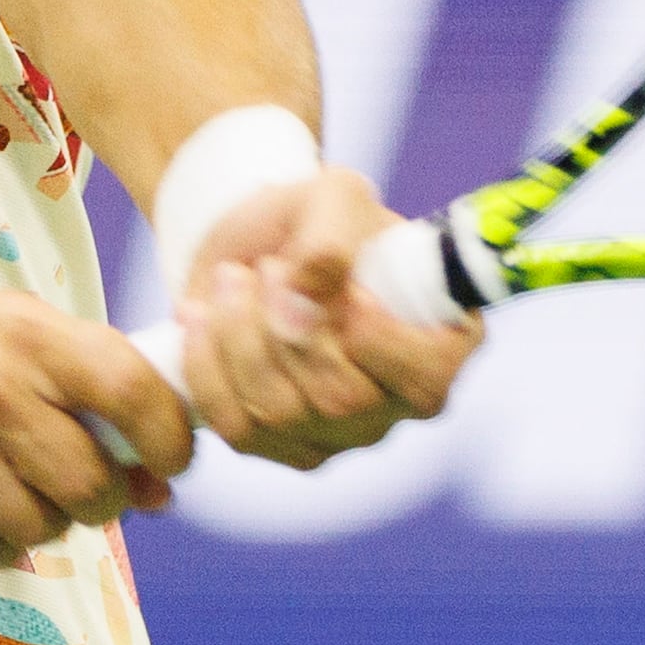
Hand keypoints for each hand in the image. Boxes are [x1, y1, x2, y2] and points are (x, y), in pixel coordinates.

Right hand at [0, 281, 194, 565]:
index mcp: (31, 333)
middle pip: (92, 485)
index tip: (171, 462)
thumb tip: (159, 485)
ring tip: (20, 489)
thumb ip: (89, 393)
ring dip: (46, 523)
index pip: (134, 392)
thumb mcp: (12, 333)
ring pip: (42, 526)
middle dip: (103, 500)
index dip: (171, 439)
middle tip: (82, 485)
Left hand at [174, 165, 482, 468]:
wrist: (256, 240)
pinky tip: (201, 317)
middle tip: (266, 267)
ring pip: (281, 415)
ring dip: (240, 338)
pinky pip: (236, 428)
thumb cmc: (314, 218)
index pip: (426, 377)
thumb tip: (303, 299)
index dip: (379, 342)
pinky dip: (206, 367)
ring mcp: (342, 433)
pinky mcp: (281, 445)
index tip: (346, 291)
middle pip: (342, 400)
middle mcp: (399, 403)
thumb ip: (330, 243)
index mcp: (442, 344)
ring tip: (231, 279)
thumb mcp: (334, 199)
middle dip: (287, 329)